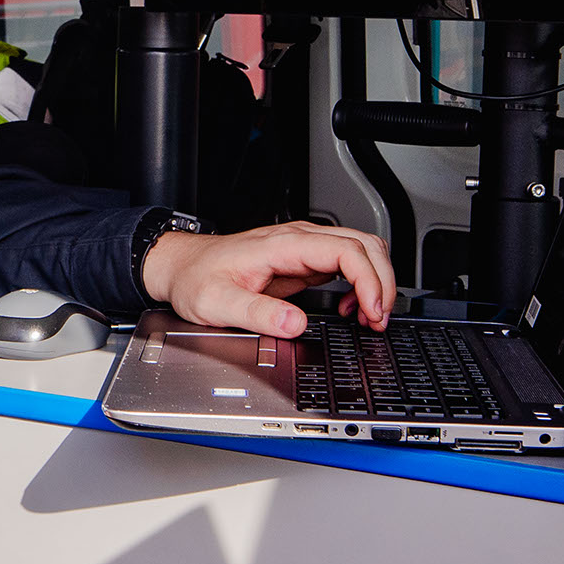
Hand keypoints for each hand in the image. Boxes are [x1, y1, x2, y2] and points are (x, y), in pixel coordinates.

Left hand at [139, 221, 395, 335]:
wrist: (181, 267)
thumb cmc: (195, 279)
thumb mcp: (217, 303)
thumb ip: (257, 313)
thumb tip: (295, 324)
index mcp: (282, 245)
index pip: (345, 249)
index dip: (369, 279)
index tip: (372, 311)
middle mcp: (297, 240)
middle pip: (364, 244)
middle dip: (383, 281)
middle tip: (379, 319)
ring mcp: (303, 248)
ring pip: (361, 250)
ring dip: (376, 281)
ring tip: (371, 316)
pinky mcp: (303, 260)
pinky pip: (347, 264)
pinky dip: (362, 284)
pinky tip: (352, 308)